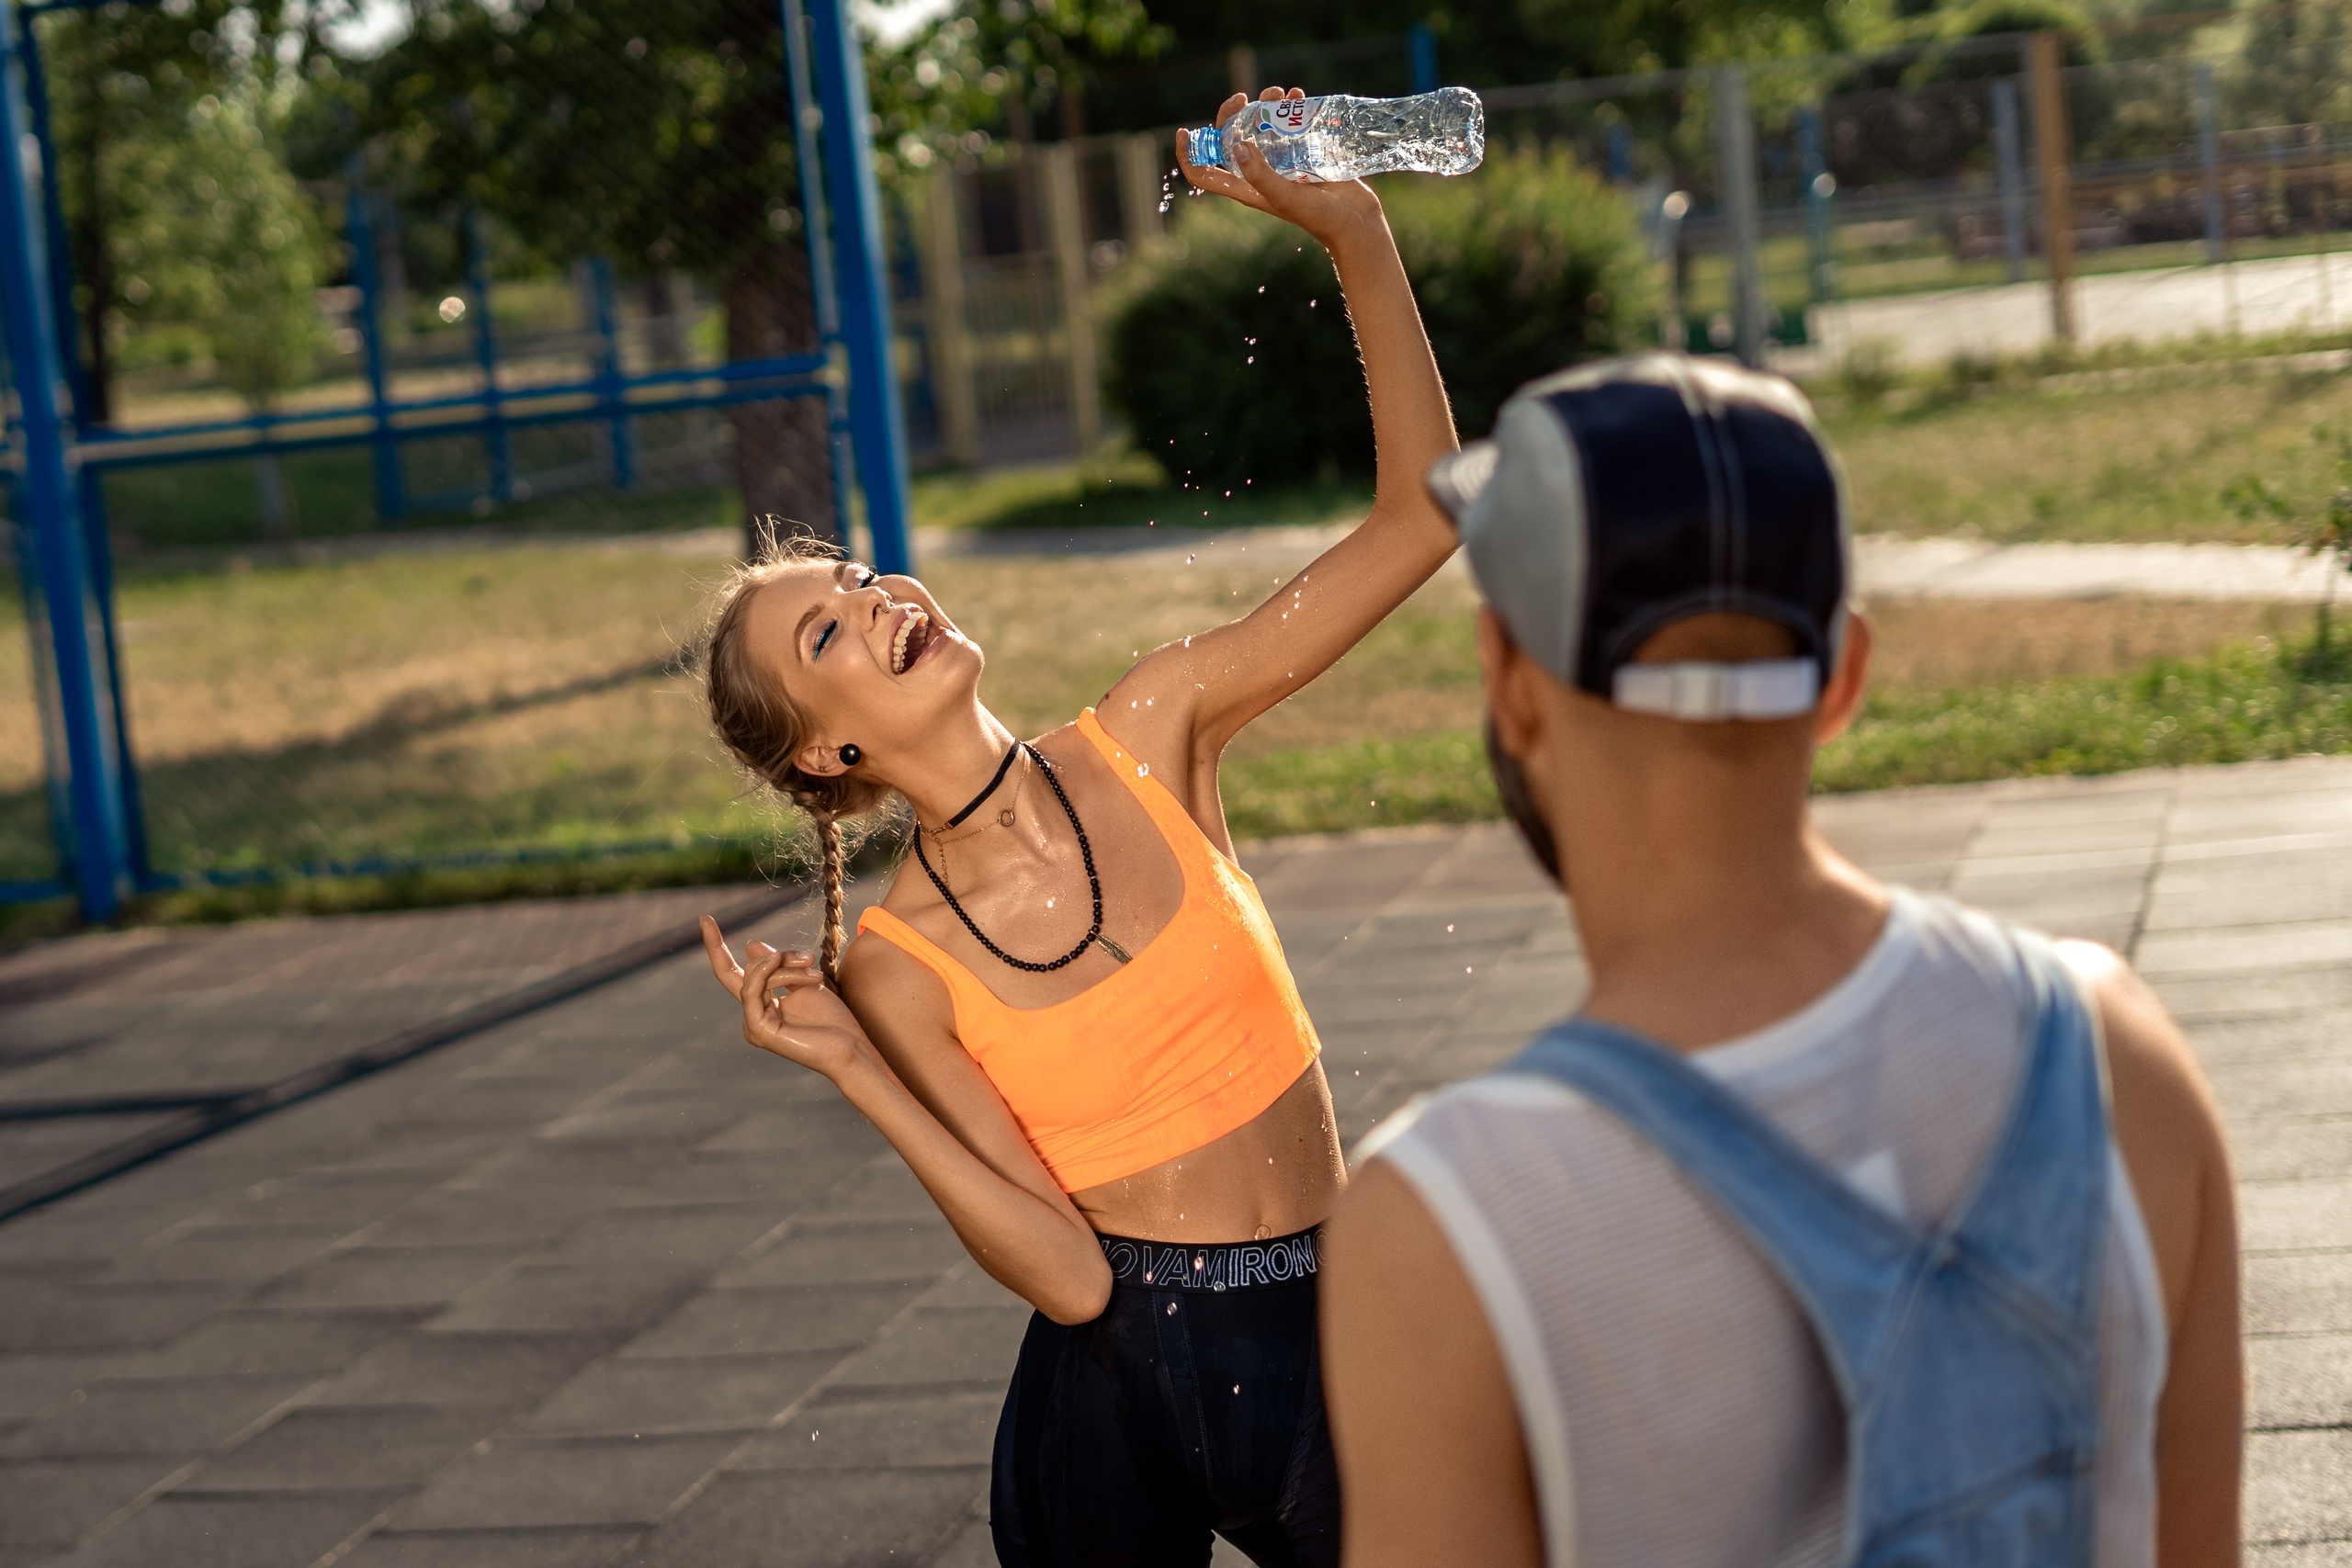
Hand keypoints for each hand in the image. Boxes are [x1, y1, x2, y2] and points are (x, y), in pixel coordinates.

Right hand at [700, 915, 867, 1079]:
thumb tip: (750, 944)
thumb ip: (778, 966)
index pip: (732, 972)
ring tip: (816, 976)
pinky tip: (792, 971)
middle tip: (809, 957)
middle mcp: (753, 1016)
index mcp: (761, 1005)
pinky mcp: (758, 1031)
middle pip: (750, 968)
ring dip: (787, 968)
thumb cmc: (833, 1020)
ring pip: (756, 976)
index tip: (705, 919)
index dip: (716, 946)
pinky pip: (753, 990)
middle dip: (779, 956)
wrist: (851, 1047)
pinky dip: (769, 974)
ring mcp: (753, 1026)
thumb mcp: (804, 981)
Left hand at [1177, 87, 1383, 250]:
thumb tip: (1238, 145)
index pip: (1205, 171)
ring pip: (1261, 126)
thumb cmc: (1319, 217)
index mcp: (1245, 187)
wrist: (1355, 222)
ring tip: (1280, 92)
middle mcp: (1258, 172)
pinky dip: (1292, 108)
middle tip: (1246, 98)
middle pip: (1231, 138)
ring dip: (1266, 105)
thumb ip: (1261, 174)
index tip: (1184, 131)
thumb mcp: (1285, 197)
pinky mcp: (1303, 153)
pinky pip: (1289, 125)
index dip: (1189, 154)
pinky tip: (1300, 97)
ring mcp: (1281, 162)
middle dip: (1233, 114)